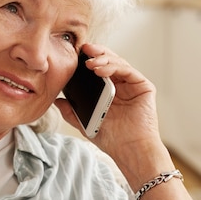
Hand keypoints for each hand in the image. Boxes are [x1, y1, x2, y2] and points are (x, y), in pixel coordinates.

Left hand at [54, 43, 172, 187]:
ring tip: (89, 62)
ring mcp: (133, 85)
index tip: (74, 54)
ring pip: (118, 63)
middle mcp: (122, 85)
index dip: (87, 60)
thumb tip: (56, 100)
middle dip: (95, 53)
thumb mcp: (85, 123)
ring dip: (103, 59)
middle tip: (83, 49)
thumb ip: (71, 111)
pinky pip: (128, 70)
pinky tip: (100, 69)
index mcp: (109, 91)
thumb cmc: (111, 139)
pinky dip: (114, 66)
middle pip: (108, 61)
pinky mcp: (144, 87)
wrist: (130, 150)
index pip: (98, 69)